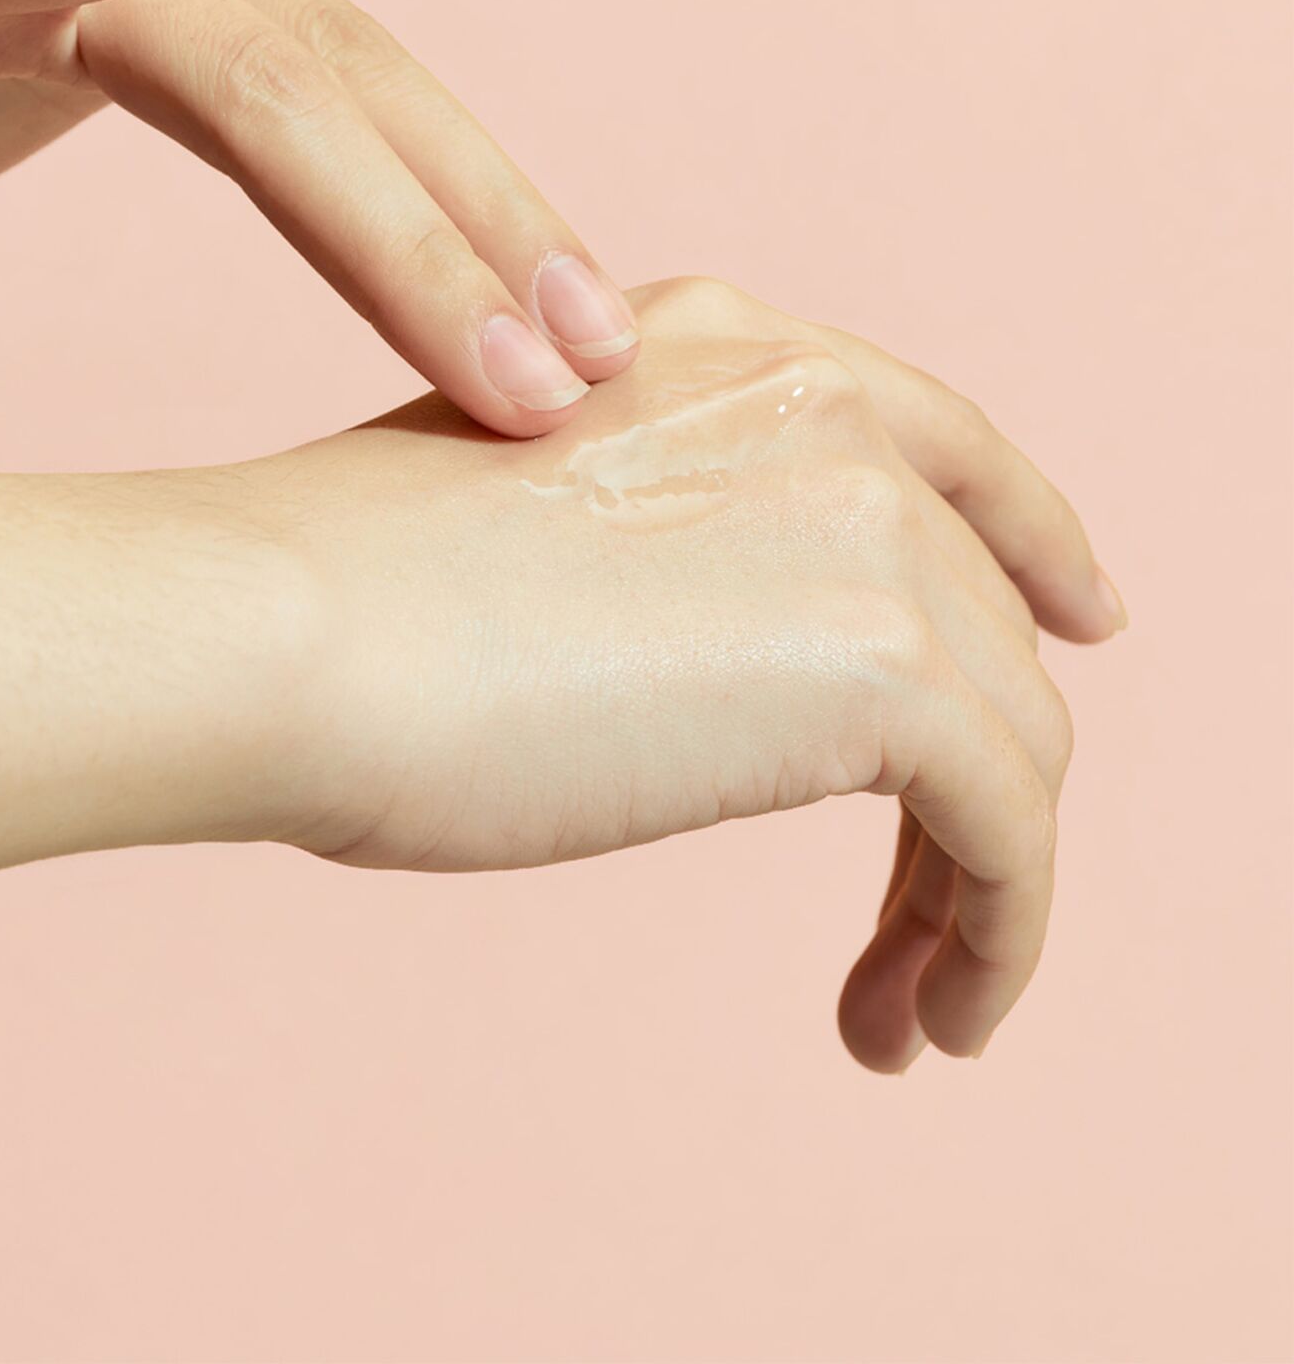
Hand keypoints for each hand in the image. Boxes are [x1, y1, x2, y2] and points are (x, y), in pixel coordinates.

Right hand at [261, 277, 1126, 1068]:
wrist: (284, 629)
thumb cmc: (340, 602)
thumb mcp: (536, 517)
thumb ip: (669, 552)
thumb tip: (738, 675)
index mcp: (718, 345)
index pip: (943, 445)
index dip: (1031, 542)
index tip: (1082, 622)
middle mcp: (813, 402)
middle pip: (978, 617)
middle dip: (970, 773)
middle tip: (916, 918)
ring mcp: (858, 521)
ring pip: (1012, 733)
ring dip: (979, 884)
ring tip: (912, 1003)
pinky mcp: (882, 664)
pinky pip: (1013, 830)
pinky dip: (997, 939)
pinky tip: (921, 1021)